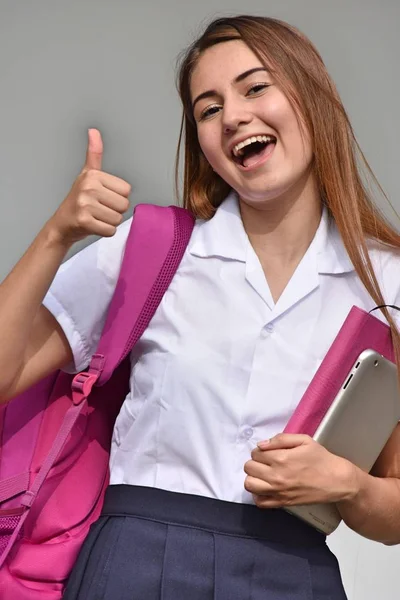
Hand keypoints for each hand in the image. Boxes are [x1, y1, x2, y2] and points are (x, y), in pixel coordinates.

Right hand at [49, 129, 130, 245]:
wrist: (62, 224)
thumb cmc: (78, 200)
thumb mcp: (87, 174)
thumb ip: (94, 154)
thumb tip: (94, 131)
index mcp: (93, 175)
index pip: (126, 191)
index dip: (118, 197)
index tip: (102, 198)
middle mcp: (88, 187)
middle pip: (124, 205)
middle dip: (114, 211)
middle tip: (98, 209)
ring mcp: (85, 204)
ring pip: (117, 219)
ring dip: (109, 222)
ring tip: (95, 217)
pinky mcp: (84, 221)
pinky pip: (110, 230)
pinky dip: (104, 232)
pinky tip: (93, 226)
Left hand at [244, 433, 360, 508]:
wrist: (336, 481)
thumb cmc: (321, 459)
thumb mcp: (304, 440)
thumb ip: (281, 439)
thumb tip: (261, 445)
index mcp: (281, 458)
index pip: (255, 453)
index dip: (260, 451)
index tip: (269, 452)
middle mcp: (276, 476)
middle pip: (249, 468)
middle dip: (255, 462)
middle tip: (266, 463)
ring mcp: (278, 491)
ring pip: (249, 485)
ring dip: (253, 478)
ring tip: (264, 475)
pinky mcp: (282, 503)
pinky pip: (259, 502)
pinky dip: (258, 495)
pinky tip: (266, 488)